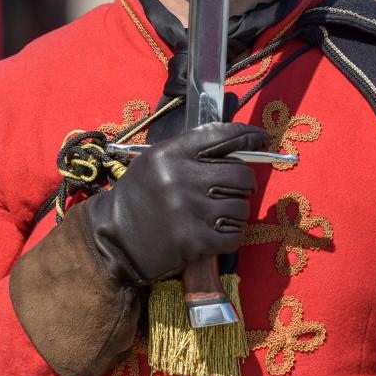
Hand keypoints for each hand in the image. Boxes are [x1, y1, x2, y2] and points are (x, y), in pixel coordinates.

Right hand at [78, 122, 267, 285]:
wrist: (114, 239)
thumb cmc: (140, 196)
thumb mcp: (156, 161)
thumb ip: (191, 150)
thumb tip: (239, 143)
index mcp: (170, 153)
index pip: (222, 135)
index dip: (249, 135)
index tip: (261, 138)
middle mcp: (180, 178)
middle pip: (241, 174)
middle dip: (243, 183)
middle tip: (232, 191)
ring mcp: (189, 211)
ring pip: (241, 207)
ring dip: (235, 213)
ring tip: (216, 215)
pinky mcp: (194, 241)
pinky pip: (234, 235)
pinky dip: (230, 236)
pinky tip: (214, 234)